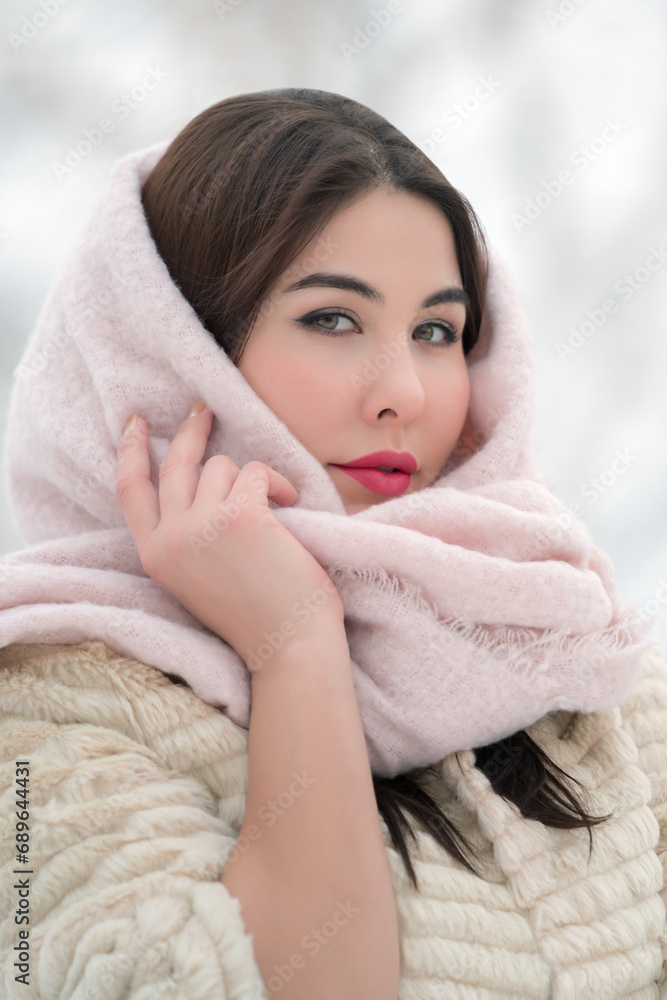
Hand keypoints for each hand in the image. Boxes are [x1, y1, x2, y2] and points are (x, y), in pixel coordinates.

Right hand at [115, 402, 343, 669]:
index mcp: (154, 556)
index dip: (130, 451)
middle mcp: (170, 539)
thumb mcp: (198, 577)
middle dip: (190, 431)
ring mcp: (201, 526)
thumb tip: (199, 480)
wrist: (289, 645)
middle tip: (204, 411)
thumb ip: (186, 536)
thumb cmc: (257, 613)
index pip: (129, 489)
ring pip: (221, 466)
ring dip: (252, 478)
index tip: (136, 423)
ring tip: (275, 507)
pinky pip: (256, 471)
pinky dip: (278, 482)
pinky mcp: (239, 515)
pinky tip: (291, 506)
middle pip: (173, 465)